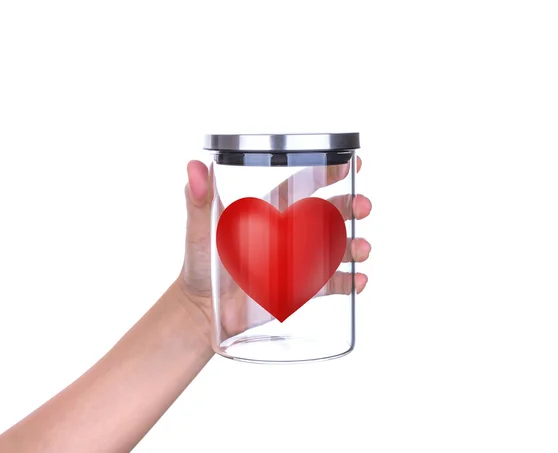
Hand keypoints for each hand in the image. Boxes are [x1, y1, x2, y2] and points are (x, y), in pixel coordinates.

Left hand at [177, 157, 371, 341]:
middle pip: (328, 214)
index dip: (326, 173)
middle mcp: (289, 234)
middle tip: (364, 207)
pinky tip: (358, 281)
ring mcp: (297, 262)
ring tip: (363, 248)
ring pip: (335, 248)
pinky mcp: (300, 289)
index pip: (302, 186)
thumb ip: (198, 200)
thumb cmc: (200, 265)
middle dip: (349, 207)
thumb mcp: (200, 230)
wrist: (202, 309)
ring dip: (354, 245)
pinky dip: (348, 281)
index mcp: (270, 212)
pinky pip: (330, 284)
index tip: (349, 164)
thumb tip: (193, 166)